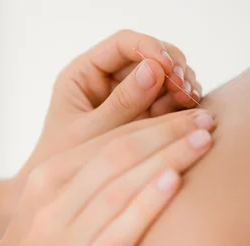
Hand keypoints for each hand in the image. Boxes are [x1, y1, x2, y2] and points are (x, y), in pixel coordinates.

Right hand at [0, 109, 214, 245]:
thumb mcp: (47, 209)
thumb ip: (85, 184)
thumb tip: (143, 165)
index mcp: (48, 178)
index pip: (109, 140)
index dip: (155, 123)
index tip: (192, 113)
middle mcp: (54, 200)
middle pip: (119, 154)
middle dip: (168, 132)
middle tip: (210, 118)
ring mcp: (63, 237)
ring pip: (121, 185)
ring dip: (167, 158)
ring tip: (205, 140)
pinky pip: (118, 232)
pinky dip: (146, 204)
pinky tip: (174, 183)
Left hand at [12, 30, 202, 201]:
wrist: (59, 197)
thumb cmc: (60, 164)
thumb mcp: (90, 133)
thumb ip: (121, 104)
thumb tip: (155, 70)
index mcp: (83, 75)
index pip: (123, 45)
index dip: (151, 48)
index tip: (170, 68)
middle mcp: (106, 81)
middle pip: (149, 57)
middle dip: (173, 68)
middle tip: (187, 89)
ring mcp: (126, 99)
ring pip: (163, 79)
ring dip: (181, 86)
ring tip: (190, 101)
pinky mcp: (142, 118)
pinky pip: (167, 103)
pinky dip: (181, 106)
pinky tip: (190, 113)